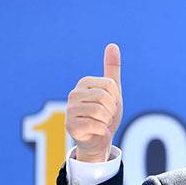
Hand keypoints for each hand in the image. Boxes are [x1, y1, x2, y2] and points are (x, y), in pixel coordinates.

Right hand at [66, 43, 122, 162]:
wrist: (99, 139)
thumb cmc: (105, 114)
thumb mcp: (113, 91)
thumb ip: (112, 69)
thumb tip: (113, 45)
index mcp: (84, 83)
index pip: (111, 85)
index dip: (116, 97)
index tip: (110, 104)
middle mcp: (74, 94)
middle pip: (105, 98)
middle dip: (112, 110)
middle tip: (106, 116)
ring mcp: (70, 110)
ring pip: (100, 112)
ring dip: (107, 121)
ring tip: (101, 123)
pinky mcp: (71, 126)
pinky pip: (96, 125)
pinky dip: (102, 130)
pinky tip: (97, 131)